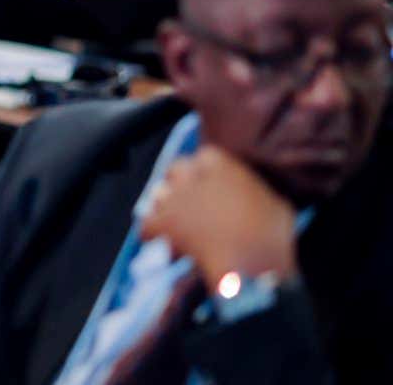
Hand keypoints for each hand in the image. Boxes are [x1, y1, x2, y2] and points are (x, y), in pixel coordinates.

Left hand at [140, 146, 298, 290]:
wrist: (255, 265)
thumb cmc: (273, 238)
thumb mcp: (275, 206)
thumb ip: (255, 195)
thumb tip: (254, 200)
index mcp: (223, 166)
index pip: (205, 156)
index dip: (204, 172)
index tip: (208, 185)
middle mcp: (195, 175)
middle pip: (176, 169)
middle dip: (179, 184)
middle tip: (187, 203)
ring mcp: (177, 197)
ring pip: (159, 195)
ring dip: (165, 208)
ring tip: (176, 226)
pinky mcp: (165, 222)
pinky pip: (147, 224)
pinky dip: (152, 234)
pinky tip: (163, 244)